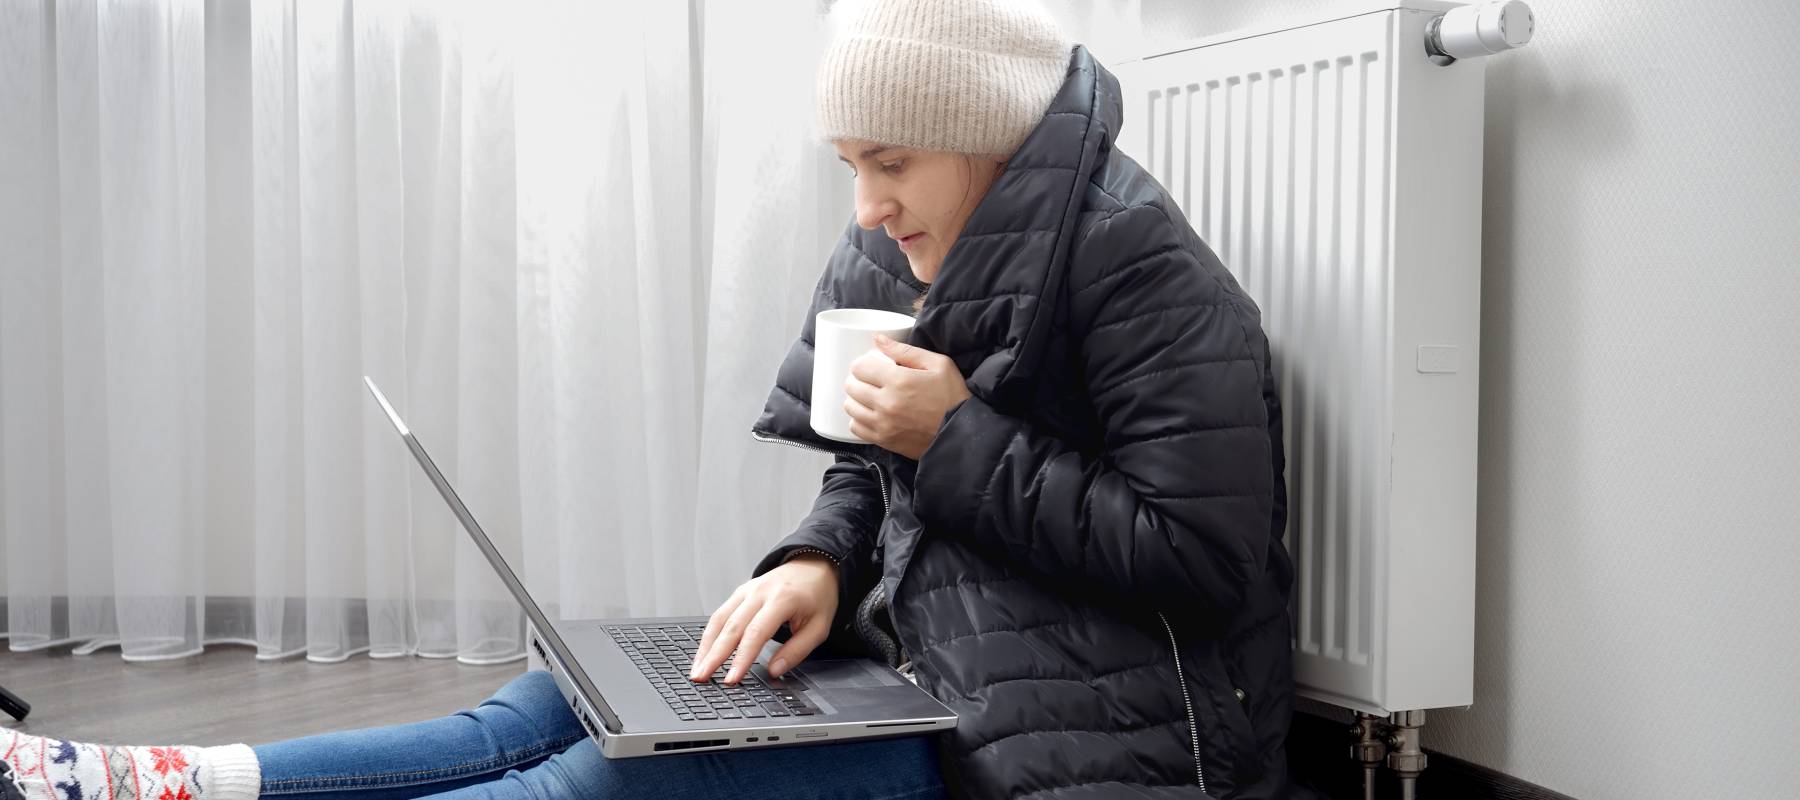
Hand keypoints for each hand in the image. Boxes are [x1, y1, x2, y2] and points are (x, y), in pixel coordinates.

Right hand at [689, 555, 838, 683]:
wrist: (813, 565)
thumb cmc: (817, 596)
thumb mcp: (819, 626)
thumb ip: (797, 650)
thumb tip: (775, 671)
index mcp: (782, 599)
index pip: (756, 632)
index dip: (742, 658)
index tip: (732, 678)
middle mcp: (760, 592)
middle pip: (731, 627)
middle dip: (714, 655)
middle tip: (702, 677)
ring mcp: (747, 590)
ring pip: (720, 620)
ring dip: (705, 647)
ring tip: (697, 670)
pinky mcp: (740, 592)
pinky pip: (720, 614)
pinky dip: (709, 635)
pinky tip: (704, 652)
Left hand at [844, 335, 971, 459]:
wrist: (962, 433)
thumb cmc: (953, 396)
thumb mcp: (938, 364)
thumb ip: (905, 351)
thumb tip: (878, 339)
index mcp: (899, 380)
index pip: (860, 367)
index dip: (863, 363)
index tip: (872, 365)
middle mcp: (886, 403)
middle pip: (851, 386)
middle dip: (858, 379)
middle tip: (870, 379)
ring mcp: (883, 424)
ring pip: (850, 407)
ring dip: (856, 398)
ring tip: (870, 396)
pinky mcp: (884, 440)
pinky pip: (856, 428)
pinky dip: (859, 419)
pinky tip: (871, 414)